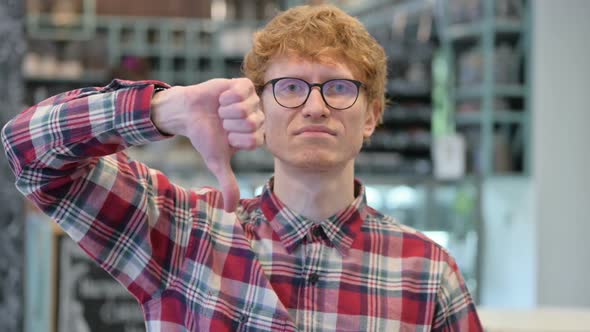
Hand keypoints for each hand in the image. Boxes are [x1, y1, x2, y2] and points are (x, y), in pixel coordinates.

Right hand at [151, 78, 263, 211]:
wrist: (188, 114)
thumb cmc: (205, 137)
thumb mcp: (217, 162)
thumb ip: (228, 183)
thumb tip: (231, 211)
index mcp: (256, 136)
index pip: (255, 141)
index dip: (236, 139)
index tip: (226, 137)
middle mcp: (258, 118)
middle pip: (251, 124)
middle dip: (229, 125)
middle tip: (222, 123)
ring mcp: (252, 101)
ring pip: (245, 108)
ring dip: (226, 111)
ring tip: (221, 111)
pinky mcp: (243, 85)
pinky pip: (242, 91)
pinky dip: (227, 96)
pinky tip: (222, 98)